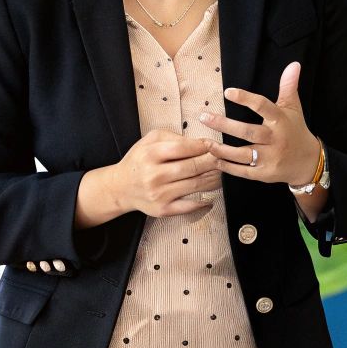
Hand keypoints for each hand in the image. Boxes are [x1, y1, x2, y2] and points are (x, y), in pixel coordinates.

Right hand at [93, 129, 220, 222]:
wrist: (120, 188)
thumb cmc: (139, 161)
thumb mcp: (150, 141)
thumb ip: (174, 137)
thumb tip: (201, 142)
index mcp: (150, 154)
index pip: (184, 148)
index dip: (204, 146)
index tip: (216, 144)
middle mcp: (154, 175)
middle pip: (193, 167)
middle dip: (214, 162)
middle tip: (227, 158)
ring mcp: (159, 194)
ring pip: (195, 186)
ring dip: (214, 179)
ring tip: (224, 173)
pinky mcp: (162, 209)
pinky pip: (188, 206)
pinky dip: (203, 202)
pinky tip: (212, 196)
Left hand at [200, 62, 319, 186]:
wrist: (307, 163)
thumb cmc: (296, 131)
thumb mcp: (293, 108)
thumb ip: (289, 86)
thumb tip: (294, 64)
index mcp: (281, 121)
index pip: (263, 106)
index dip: (246, 99)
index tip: (228, 92)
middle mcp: (275, 140)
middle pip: (247, 132)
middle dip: (224, 124)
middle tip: (203, 116)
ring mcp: (270, 158)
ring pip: (243, 154)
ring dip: (222, 149)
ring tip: (205, 142)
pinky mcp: (264, 173)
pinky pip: (243, 170)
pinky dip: (227, 166)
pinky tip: (215, 159)